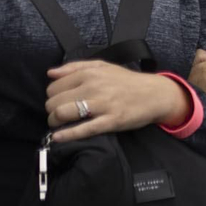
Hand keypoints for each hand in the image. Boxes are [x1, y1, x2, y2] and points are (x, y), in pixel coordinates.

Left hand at [44, 61, 189, 141]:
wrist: (155, 94)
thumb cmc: (127, 81)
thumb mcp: (103, 67)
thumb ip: (75, 67)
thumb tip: (50, 73)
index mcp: (89, 74)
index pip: (54, 87)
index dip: (53, 96)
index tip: (60, 101)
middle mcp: (93, 87)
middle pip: (55, 102)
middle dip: (52, 111)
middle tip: (60, 115)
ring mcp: (102, 105)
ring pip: (63, 114)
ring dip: (56, 122)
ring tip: (60, 124)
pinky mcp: (111, 122)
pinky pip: (83, 129)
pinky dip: (67, 135)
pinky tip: (58, 138)